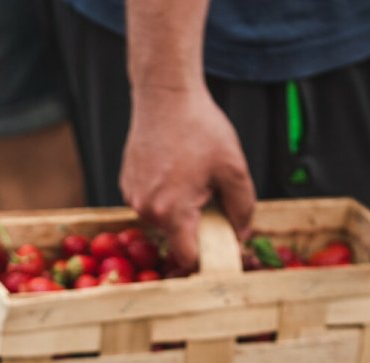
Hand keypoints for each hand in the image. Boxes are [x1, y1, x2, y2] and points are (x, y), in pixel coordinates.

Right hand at [120, 85, 255, 269]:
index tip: (220, 251)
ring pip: (163, 220)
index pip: (188, 258)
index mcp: (172, 211)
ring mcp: (132, 196)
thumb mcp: (234, 168)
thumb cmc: (200, 128)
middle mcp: (146, 209)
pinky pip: (151, 202)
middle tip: (211, 198)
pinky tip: (175, 168)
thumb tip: (241, 235)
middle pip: (176, 238)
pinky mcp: (126, 183)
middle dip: (196, 227)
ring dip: (179, 210)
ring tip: (192, 177)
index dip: (207, 259)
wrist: (165, 95)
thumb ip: (243, 209)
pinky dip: (165, 195)